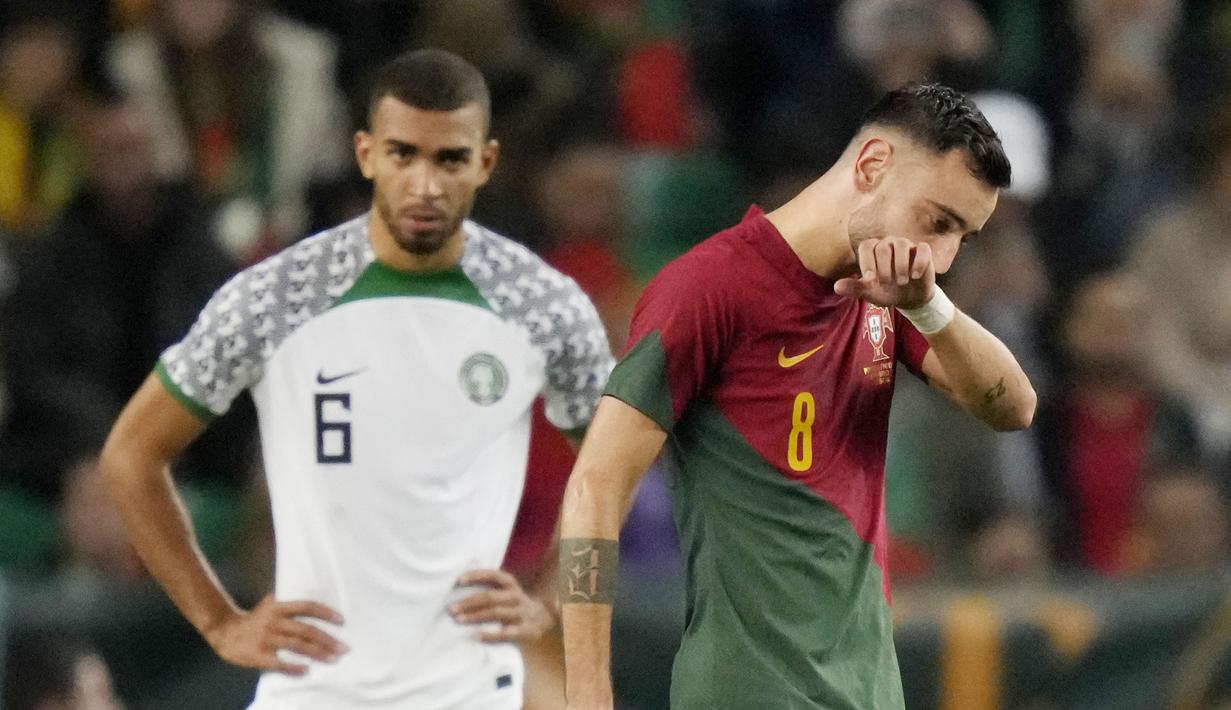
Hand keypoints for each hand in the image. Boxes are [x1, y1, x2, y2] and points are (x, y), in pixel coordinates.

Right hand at [203, 595, 346, 674]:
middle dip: (328, 639)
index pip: (307, 606)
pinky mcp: (259, 655)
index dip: (325, 613)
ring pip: (297, 646)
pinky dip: (294, 667)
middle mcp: (274, 621)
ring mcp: (266, 639)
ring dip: (318, 653)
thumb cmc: (254, 619)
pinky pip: (279, 663)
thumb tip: (314, 597)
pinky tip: (307, 670)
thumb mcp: (269, 604)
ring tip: (333, 659)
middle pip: (306, 630)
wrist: (224, 632)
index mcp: (278, 607)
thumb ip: (288, 603)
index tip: (342, 620)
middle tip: (344, 648)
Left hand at [449, 569, 555, 642]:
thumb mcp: (507, 592)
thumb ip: (489, 588)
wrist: (544, 620)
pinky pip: (507, 633)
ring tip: (458, 620)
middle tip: (451, 608)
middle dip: (469, 602)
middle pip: (491, 597)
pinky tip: (476, 636)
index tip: (459, 580)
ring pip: (496, 613)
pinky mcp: (525, 630)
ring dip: (476, 616)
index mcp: (511, 584)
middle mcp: (516, 596)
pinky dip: (491, 634)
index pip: (494, 575)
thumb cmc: (514, 604)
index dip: (477, 575)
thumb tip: (458, 585)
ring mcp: (521, 613)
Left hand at [833, 237, 935, 308]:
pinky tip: (915, 276)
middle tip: (886, 283)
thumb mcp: (869, 293)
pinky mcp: (922, 252)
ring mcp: (906, 246)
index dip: (866, 262)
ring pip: (902, 244)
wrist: (909, 298)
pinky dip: (919, 262)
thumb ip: (854, 288)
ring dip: (900, 265)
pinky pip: (923, 248)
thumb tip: (836, 287)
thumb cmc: (886, 291)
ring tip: (901, 282)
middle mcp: (889, 244)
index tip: (869, 280)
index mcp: (873, 250)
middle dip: (883, 267)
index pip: (866, 246)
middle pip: (883, 247)